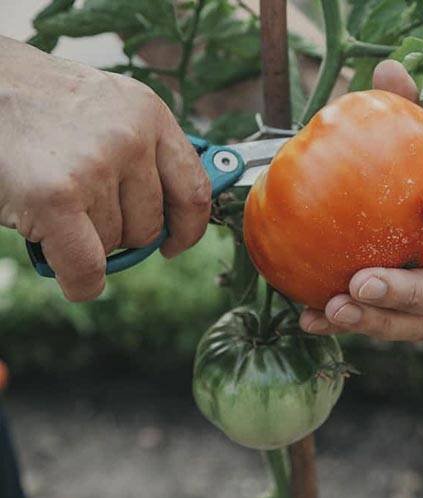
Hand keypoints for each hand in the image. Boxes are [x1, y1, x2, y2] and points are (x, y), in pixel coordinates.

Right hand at [0, 37, 210, 301]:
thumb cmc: (44, 106)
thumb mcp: (110, 110)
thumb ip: (146, 153)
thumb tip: (177, 218)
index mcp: (150, 114)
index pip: (195, 190)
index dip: (188, 228)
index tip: (175, 244)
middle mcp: (131, 137)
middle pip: (149, 226)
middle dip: (119, 232)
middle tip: (83, 212)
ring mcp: (95, 165)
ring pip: (113, 245)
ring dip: (87, 242)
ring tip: (55, 205)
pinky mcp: (57, 195)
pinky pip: (87, 267)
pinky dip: (81, 282)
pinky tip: (72, 276)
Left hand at [299, 60, 422, 341]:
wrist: (396, 213)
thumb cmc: (413, 174)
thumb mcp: (410, 139)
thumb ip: (405, 110)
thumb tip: (388, 70)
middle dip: (410, 292)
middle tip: (364, 281)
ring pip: (418, 324)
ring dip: (376, 321)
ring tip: (334, 306)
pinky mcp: (402, 317)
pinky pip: (378, 326)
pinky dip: (343, 323)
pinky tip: (309, 317)